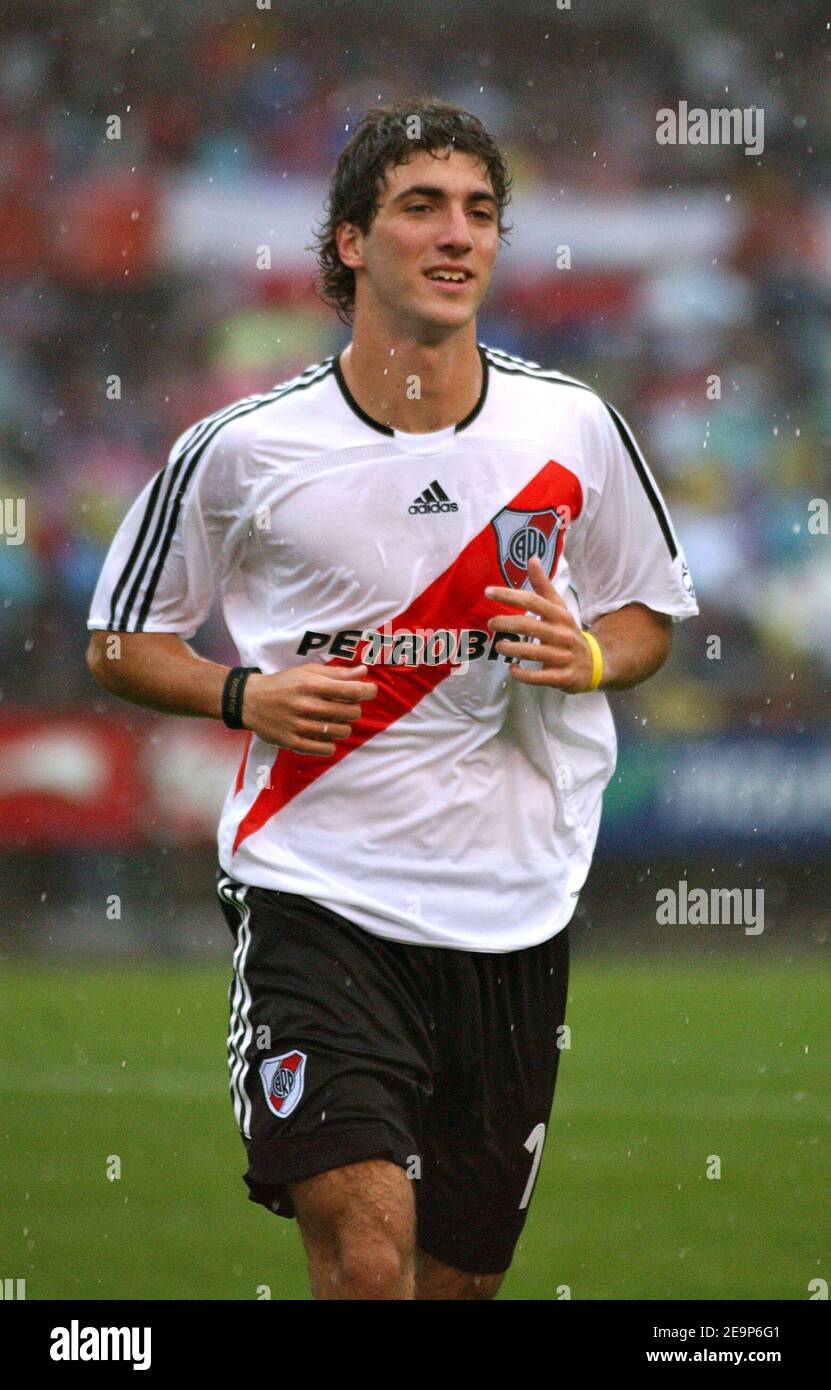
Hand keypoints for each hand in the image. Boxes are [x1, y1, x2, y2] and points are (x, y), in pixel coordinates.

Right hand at [241, 663, 377, 754]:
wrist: (250, 701)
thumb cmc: (283, 684)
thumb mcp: (307, 672)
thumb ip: (336, 674)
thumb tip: (363, 672)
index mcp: (310, 684)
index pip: (350, 691)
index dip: (367, 691)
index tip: (370, 691)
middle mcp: (305, 705)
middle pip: (350, 713)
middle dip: (354, 709)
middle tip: (345, 706)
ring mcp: (299, 726)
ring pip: (340, 731)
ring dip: (343, 726)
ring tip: (333, 720)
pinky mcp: (292, 742)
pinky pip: (325, 749)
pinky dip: (330, 743)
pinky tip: (325, 735)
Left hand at [485, 555, 595, 691]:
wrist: (594, 664)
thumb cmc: (568, 633)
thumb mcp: (559, 609)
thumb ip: (543, 586)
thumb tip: (532, 559)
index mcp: (560, 615)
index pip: (533, 601)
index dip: (509, 595)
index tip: (488, 592)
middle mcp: (562, 634)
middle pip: (528, 626)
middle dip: (505, 624)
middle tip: (491, 624)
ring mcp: (563, 656)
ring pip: (531, 652)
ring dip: (510, 648)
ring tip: (498, 645)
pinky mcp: (562, 677)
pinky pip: (537, 677)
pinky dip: (521, 673)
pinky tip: (512, 668)